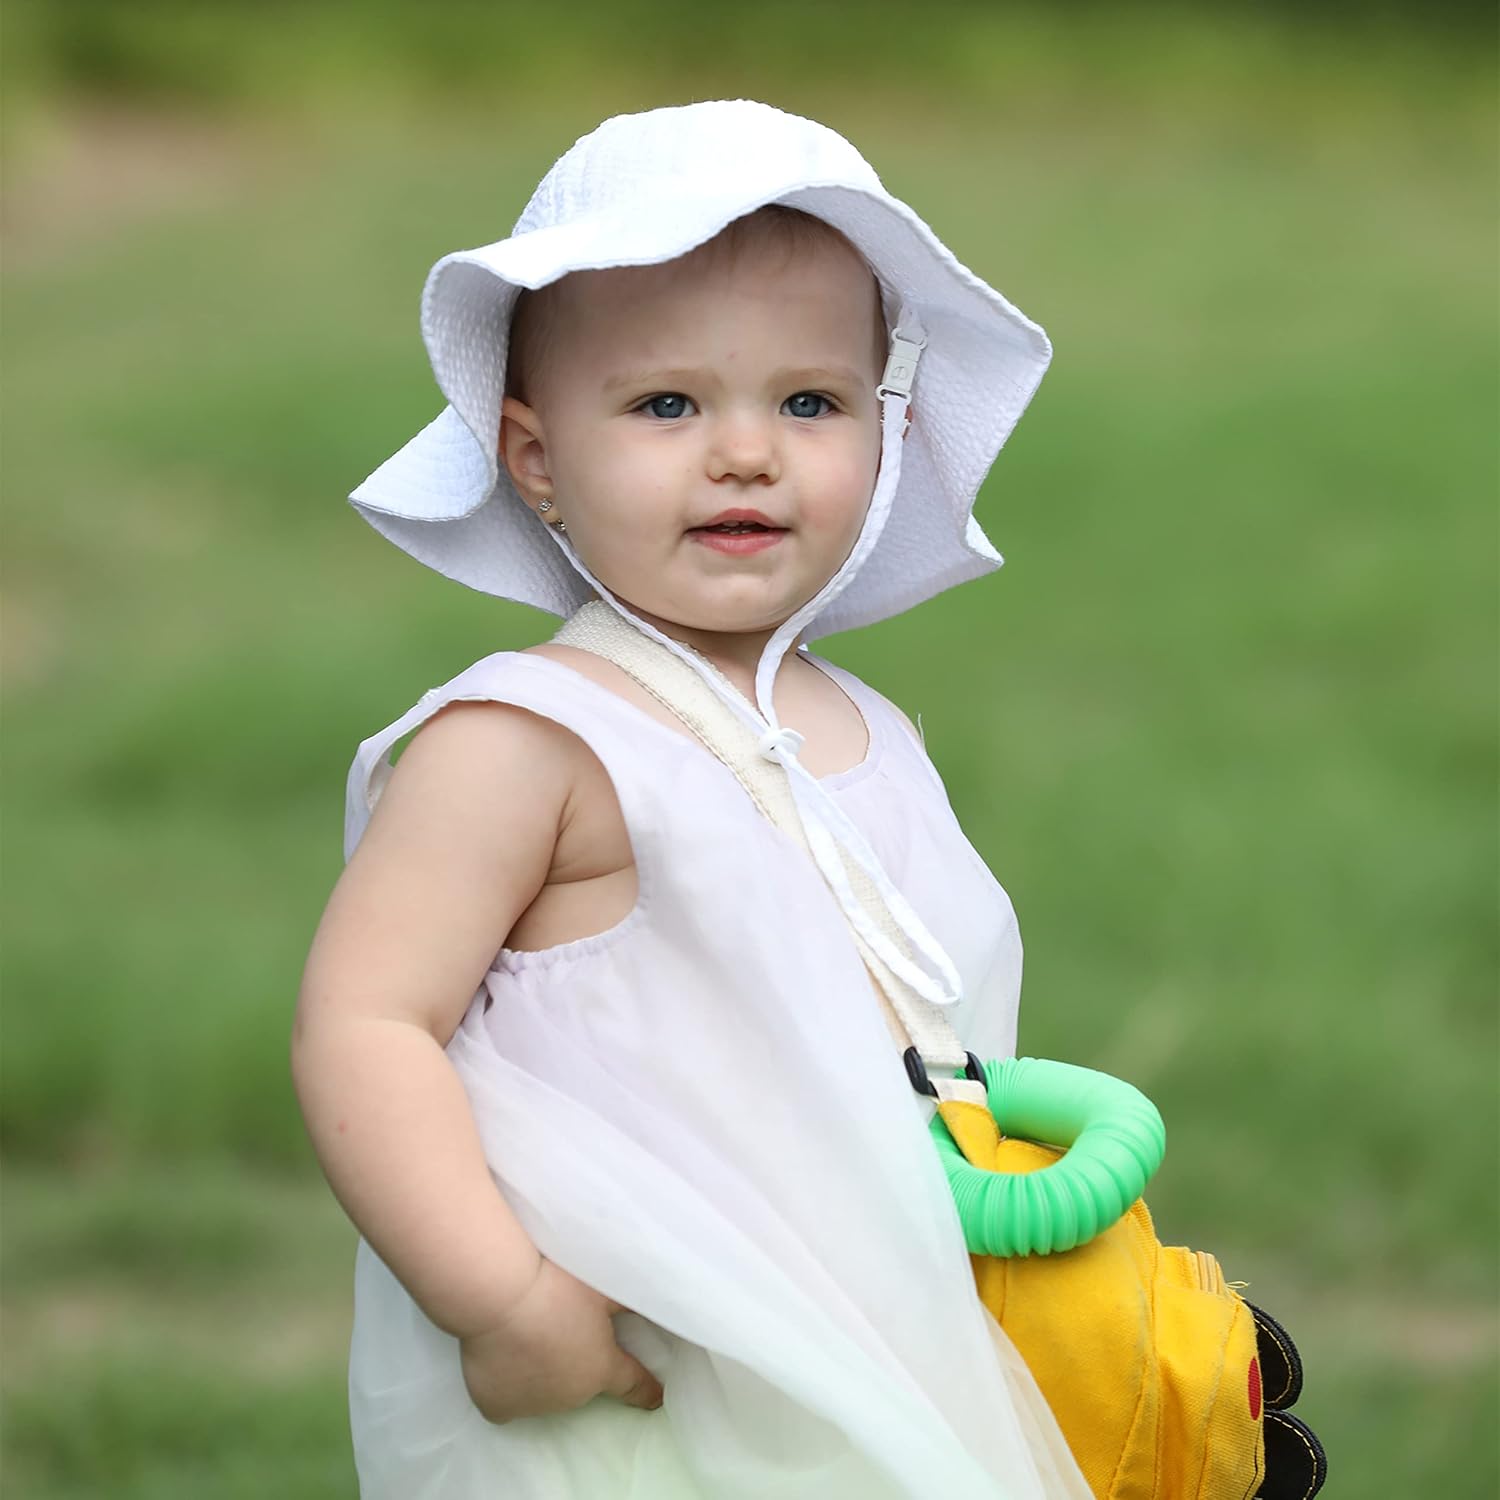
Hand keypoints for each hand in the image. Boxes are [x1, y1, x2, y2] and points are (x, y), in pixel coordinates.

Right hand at [459, 1257, 664, 1423]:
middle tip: (560, 1327)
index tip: (655, 1398)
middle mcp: (570, 1396)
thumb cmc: (557, 1287)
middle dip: (576, 1362)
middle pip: (580, 1382)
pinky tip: (501, 1356)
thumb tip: (652, 1303)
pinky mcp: (495, 1406)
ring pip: (542, 1391)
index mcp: (600, 1369)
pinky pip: (506, 1399)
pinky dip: (505, 1383)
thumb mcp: (603, 1289)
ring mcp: (531, 1405)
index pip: (632, 1384)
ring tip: (525, 1334)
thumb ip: (627, 1303)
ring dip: (540, 1372)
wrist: (500, 1297)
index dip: (646, 1390)